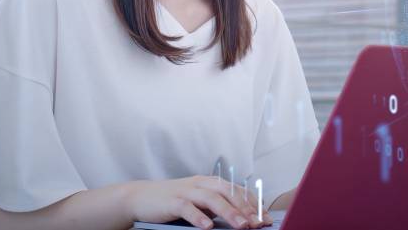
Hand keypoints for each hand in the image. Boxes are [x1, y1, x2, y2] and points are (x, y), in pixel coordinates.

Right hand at [124, 175, 272, 228]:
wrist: (141, 198)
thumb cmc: (174, 201)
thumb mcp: (200, 202)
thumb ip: (218, 207)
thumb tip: (243, 219)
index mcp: (211, 183)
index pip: (238, 191)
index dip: (254, 204)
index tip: (266, 218)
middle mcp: (202, 184)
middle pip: (229, 193)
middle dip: (246, 208)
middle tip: (258, 223)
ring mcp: (187, 191)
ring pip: (213, 199)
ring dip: (229, 212)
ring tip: (242, 225)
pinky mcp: (173, 201)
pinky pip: (188, 208)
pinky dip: (199, 217)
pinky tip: (208, 227)